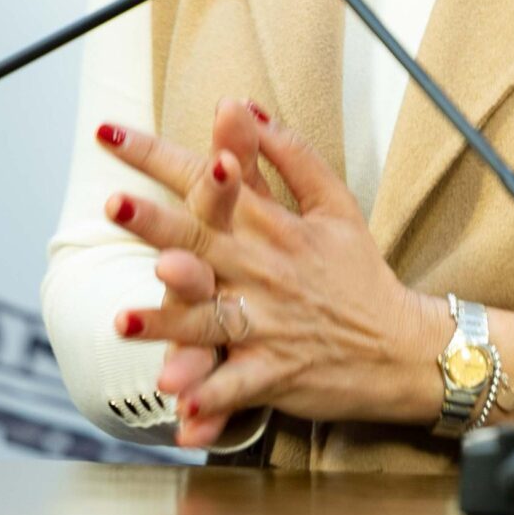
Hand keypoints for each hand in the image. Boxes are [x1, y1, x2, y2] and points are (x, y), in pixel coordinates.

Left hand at [97, 100, 441, 448]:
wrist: (402, 346)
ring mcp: (270, 322)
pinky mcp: (276, 371)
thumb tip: (243, 105)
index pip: (210, 180)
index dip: (159, 157)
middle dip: (157, 223)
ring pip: (211, 319)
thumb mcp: (336, 205)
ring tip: (125, 321)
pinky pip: (237, 387)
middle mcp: (267, 270)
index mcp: (275, 226)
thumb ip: (288, 155)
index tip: (111, 134)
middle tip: (115, 204)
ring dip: (169, 321)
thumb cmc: (358, 273)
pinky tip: (181, 408)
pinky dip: (211, 399)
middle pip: (204, 241)